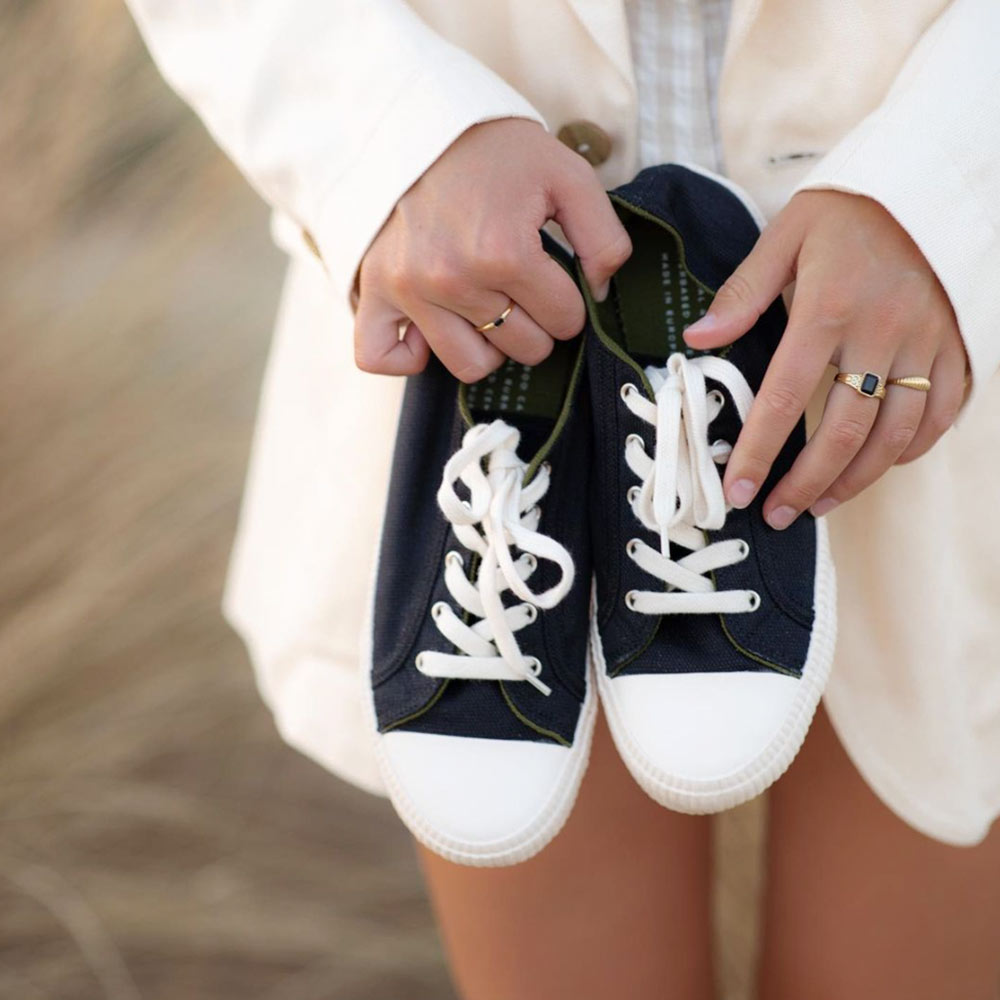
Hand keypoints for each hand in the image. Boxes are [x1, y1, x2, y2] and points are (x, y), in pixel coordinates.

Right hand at [353, 118, 631, 381]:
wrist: (419, 118)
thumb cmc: (496, 150)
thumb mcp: (567, 175)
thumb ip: (604, 237)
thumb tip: (601, 294)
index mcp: (504, 252)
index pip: (565, 320)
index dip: (571, 302)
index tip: (556, 276)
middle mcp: (453, 279)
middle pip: (524, 347)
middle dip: (536, 322)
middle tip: (524, 287)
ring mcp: (410, 290)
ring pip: (471, 365)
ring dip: (490, 345)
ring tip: (487, 307)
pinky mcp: (375, 291)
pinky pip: (382, 357)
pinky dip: (410, 358)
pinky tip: (432, 334)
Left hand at [683, 189, 967, 528]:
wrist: (932, 179)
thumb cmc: (850, 208)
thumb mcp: (786, 235)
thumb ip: (742, 293)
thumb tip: (697, 340)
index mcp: (828, 309)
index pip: (784, 398)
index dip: (759, 452)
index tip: (737, 490)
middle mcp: (881, 332)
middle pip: (843, 432)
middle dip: (805, 484)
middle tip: (776, 515)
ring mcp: (927, 342)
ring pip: (895, 434)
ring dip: (855, 480)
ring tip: (818, 505)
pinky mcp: (959, 344)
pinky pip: (942, 413)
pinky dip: (911, 448)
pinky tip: (879, 466)